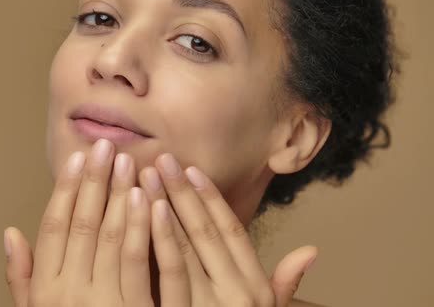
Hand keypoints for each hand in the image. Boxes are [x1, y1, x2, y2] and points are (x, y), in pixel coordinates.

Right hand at [4, 139, 153, 306]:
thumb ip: (21, 278)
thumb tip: (10, 233)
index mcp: (45, 291)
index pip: (53, 228)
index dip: (65, 189)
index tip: (77, 159)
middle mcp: (70, 293)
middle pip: (83, 225)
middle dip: (94, 181)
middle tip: (105, 147)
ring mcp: (103, 303)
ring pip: (111, 237)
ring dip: (120, 196)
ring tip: (127, 164)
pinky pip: (139, 261)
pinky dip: (143, 227)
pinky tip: (150, 200)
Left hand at [138, 153, 316, 306]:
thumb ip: (281, 285)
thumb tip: (311, 251)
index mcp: (254, 289)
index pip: (232, 232)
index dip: (211, 199)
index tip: (192, 169)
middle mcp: (234, 295)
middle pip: (205, 233)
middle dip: (182, 193)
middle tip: (161, 159)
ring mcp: (205, 306)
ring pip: (182, 247)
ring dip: (163, 207)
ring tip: (145, 176)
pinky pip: (164, 274)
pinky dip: (154, 240)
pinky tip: (139, 213)